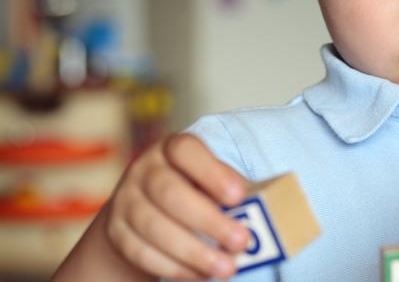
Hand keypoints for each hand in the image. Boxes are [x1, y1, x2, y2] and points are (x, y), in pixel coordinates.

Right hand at [105, 133, 250, 278]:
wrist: (140, 210)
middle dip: (208, 221)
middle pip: (169, 193)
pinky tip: (201, 274)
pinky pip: (142, 252)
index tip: (239, 196)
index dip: (212, 173)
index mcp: (172, 149)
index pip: (186, 150)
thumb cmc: (193, 190)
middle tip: (241, 242)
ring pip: (154, 227)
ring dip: (194, 252)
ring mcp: (125, 200)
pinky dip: (175, 267)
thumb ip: (229, 190)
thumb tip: (262, 211)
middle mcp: (144, 170)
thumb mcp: (209, 180)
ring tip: (227, 267)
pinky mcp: (116, 232)